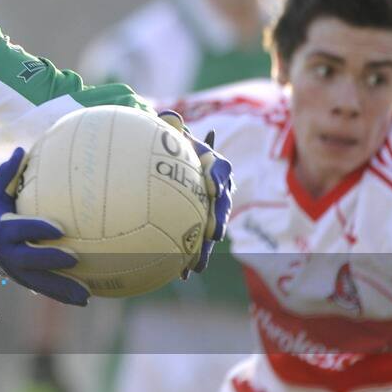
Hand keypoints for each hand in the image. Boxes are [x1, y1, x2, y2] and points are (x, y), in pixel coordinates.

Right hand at [0, 148, 86, 304]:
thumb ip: (7, 173)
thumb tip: (21, 150)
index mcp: (2, 230)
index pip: (21, 230)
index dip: (38, 229)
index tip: (59, 228)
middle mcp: (7, 253)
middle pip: (29, 259)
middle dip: (50, 260)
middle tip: (74, 258)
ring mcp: (15, 270)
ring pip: (39, 282)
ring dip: (62, 288)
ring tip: (85, 294)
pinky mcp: (22, 279)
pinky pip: (43, 289)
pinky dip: (62, 295)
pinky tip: (84, 299)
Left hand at [157, 110, 233, 276]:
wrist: (170, 163)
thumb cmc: (170, 146)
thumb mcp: (169, 134)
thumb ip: (170, 127)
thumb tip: (170, 117)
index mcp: (212, 165)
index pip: (220, 169)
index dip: (218, 178)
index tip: (214, 188)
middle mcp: (217, 189)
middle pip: (221, 206)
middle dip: (217, 221)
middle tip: (212, 233)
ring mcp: (210, 210)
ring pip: (210, 230)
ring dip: (203, 248)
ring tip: (194, 265)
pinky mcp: (198, 226)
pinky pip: (195, 242)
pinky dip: (188, 257)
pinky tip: (179, 274)